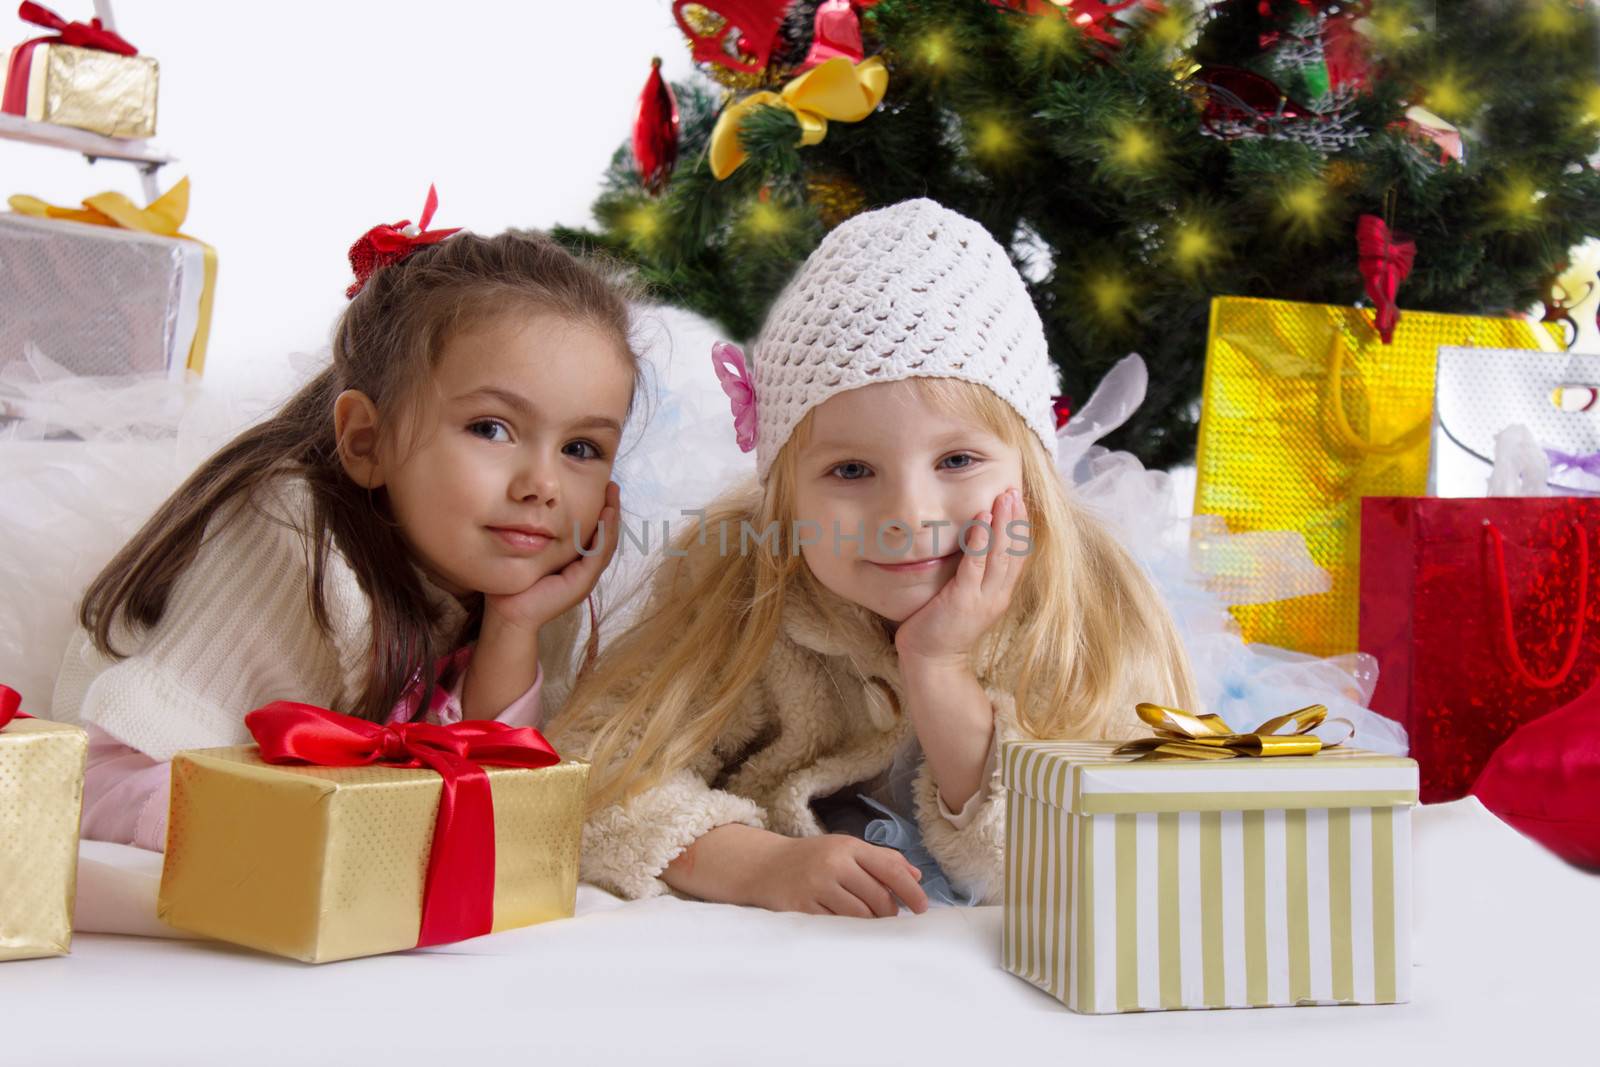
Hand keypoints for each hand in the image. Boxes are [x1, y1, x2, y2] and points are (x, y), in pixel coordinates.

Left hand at [485, 481, 619, 632]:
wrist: (509, 615)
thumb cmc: (515, 586)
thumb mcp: (531, 554)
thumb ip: (540, 537)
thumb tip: (534, 511)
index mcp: (576, 565)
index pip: (596, 535)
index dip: (601, 513)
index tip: (602, 489)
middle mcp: (585, 571)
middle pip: (606, 536)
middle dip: (611, 510)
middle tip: (612, 486)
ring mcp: (586, 578)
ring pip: (607, 543)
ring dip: (612, 518)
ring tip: (612, 495)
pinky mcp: (582, 582)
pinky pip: (598, 553)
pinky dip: (605, 533)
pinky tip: (606, 514)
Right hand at [742, 833, 929, 917]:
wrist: (765, 866)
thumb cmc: (813, 859)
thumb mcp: (845, 849)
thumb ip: (882, 859)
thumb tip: (916, 876)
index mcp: (848, 846)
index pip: (890, 868)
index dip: (911, 891)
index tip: (923, 908)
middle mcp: (833, 864)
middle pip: (878, 898)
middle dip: (889, 913)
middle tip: (889, 918)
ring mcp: (816, 887)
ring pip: (860, 916)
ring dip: (871, 925)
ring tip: (869, 923)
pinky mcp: (802, 908)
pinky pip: (837, 926)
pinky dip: (848, 931)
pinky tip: (849, 929)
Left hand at [893, 487, 1028, 664]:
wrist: (932, 661)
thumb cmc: (942, 627)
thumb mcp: (966, 598)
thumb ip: (975, 575)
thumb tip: (974, 546)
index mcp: (999, 594)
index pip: (1017, 556)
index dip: (1021, 529)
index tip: (1021, 502)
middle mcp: (996, 596)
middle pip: (1013, 552)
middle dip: (1015, 519)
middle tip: (1015, 490)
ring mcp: (981, 599)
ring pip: (999, 556)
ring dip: (1003, 525)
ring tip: (1004, 498)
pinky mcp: (962, 601)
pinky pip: (974, 568)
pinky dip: (979, 544)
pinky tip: (981, 523)